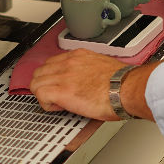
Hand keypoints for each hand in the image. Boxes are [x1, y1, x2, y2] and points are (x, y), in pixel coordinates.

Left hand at [30, 50, 156, 120]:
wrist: (127, 88)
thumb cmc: (122, 83)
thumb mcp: (103, 67)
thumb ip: (90, 70)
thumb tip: (88, 80)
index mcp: (79, 56)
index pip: (53, 62)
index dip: (53, 76)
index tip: (60, 85)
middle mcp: (68, 62)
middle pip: (40, 71)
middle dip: (45, 85)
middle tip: (56, 96)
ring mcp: (63, 75)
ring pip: (36, 82)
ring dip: (44, 95)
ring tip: (58, 103)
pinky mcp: (61, 91)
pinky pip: (39, 95)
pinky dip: (46, 104)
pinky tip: (59, 107)